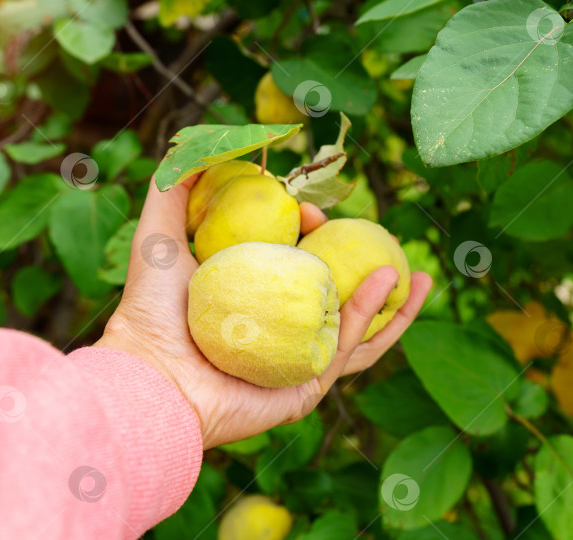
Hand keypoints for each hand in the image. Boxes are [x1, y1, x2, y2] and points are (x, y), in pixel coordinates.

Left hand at [94, 175, 431, 448]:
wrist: (149, 373)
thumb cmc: (151, 310)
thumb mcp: (161, 238)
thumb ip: (174, 192)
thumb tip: (193, 149)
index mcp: (253, 303)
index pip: (296, 268)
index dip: (313, 237)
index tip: (313, 211)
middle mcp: (277, 334)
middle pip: (336, 301)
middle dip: (372, 276)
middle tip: (392, 244)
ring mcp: (293, 364)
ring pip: (356, 333)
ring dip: (392, 305)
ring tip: (423, 277)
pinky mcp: (304, 391)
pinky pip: (346, 350)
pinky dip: (371, 317)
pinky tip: (388, 280)